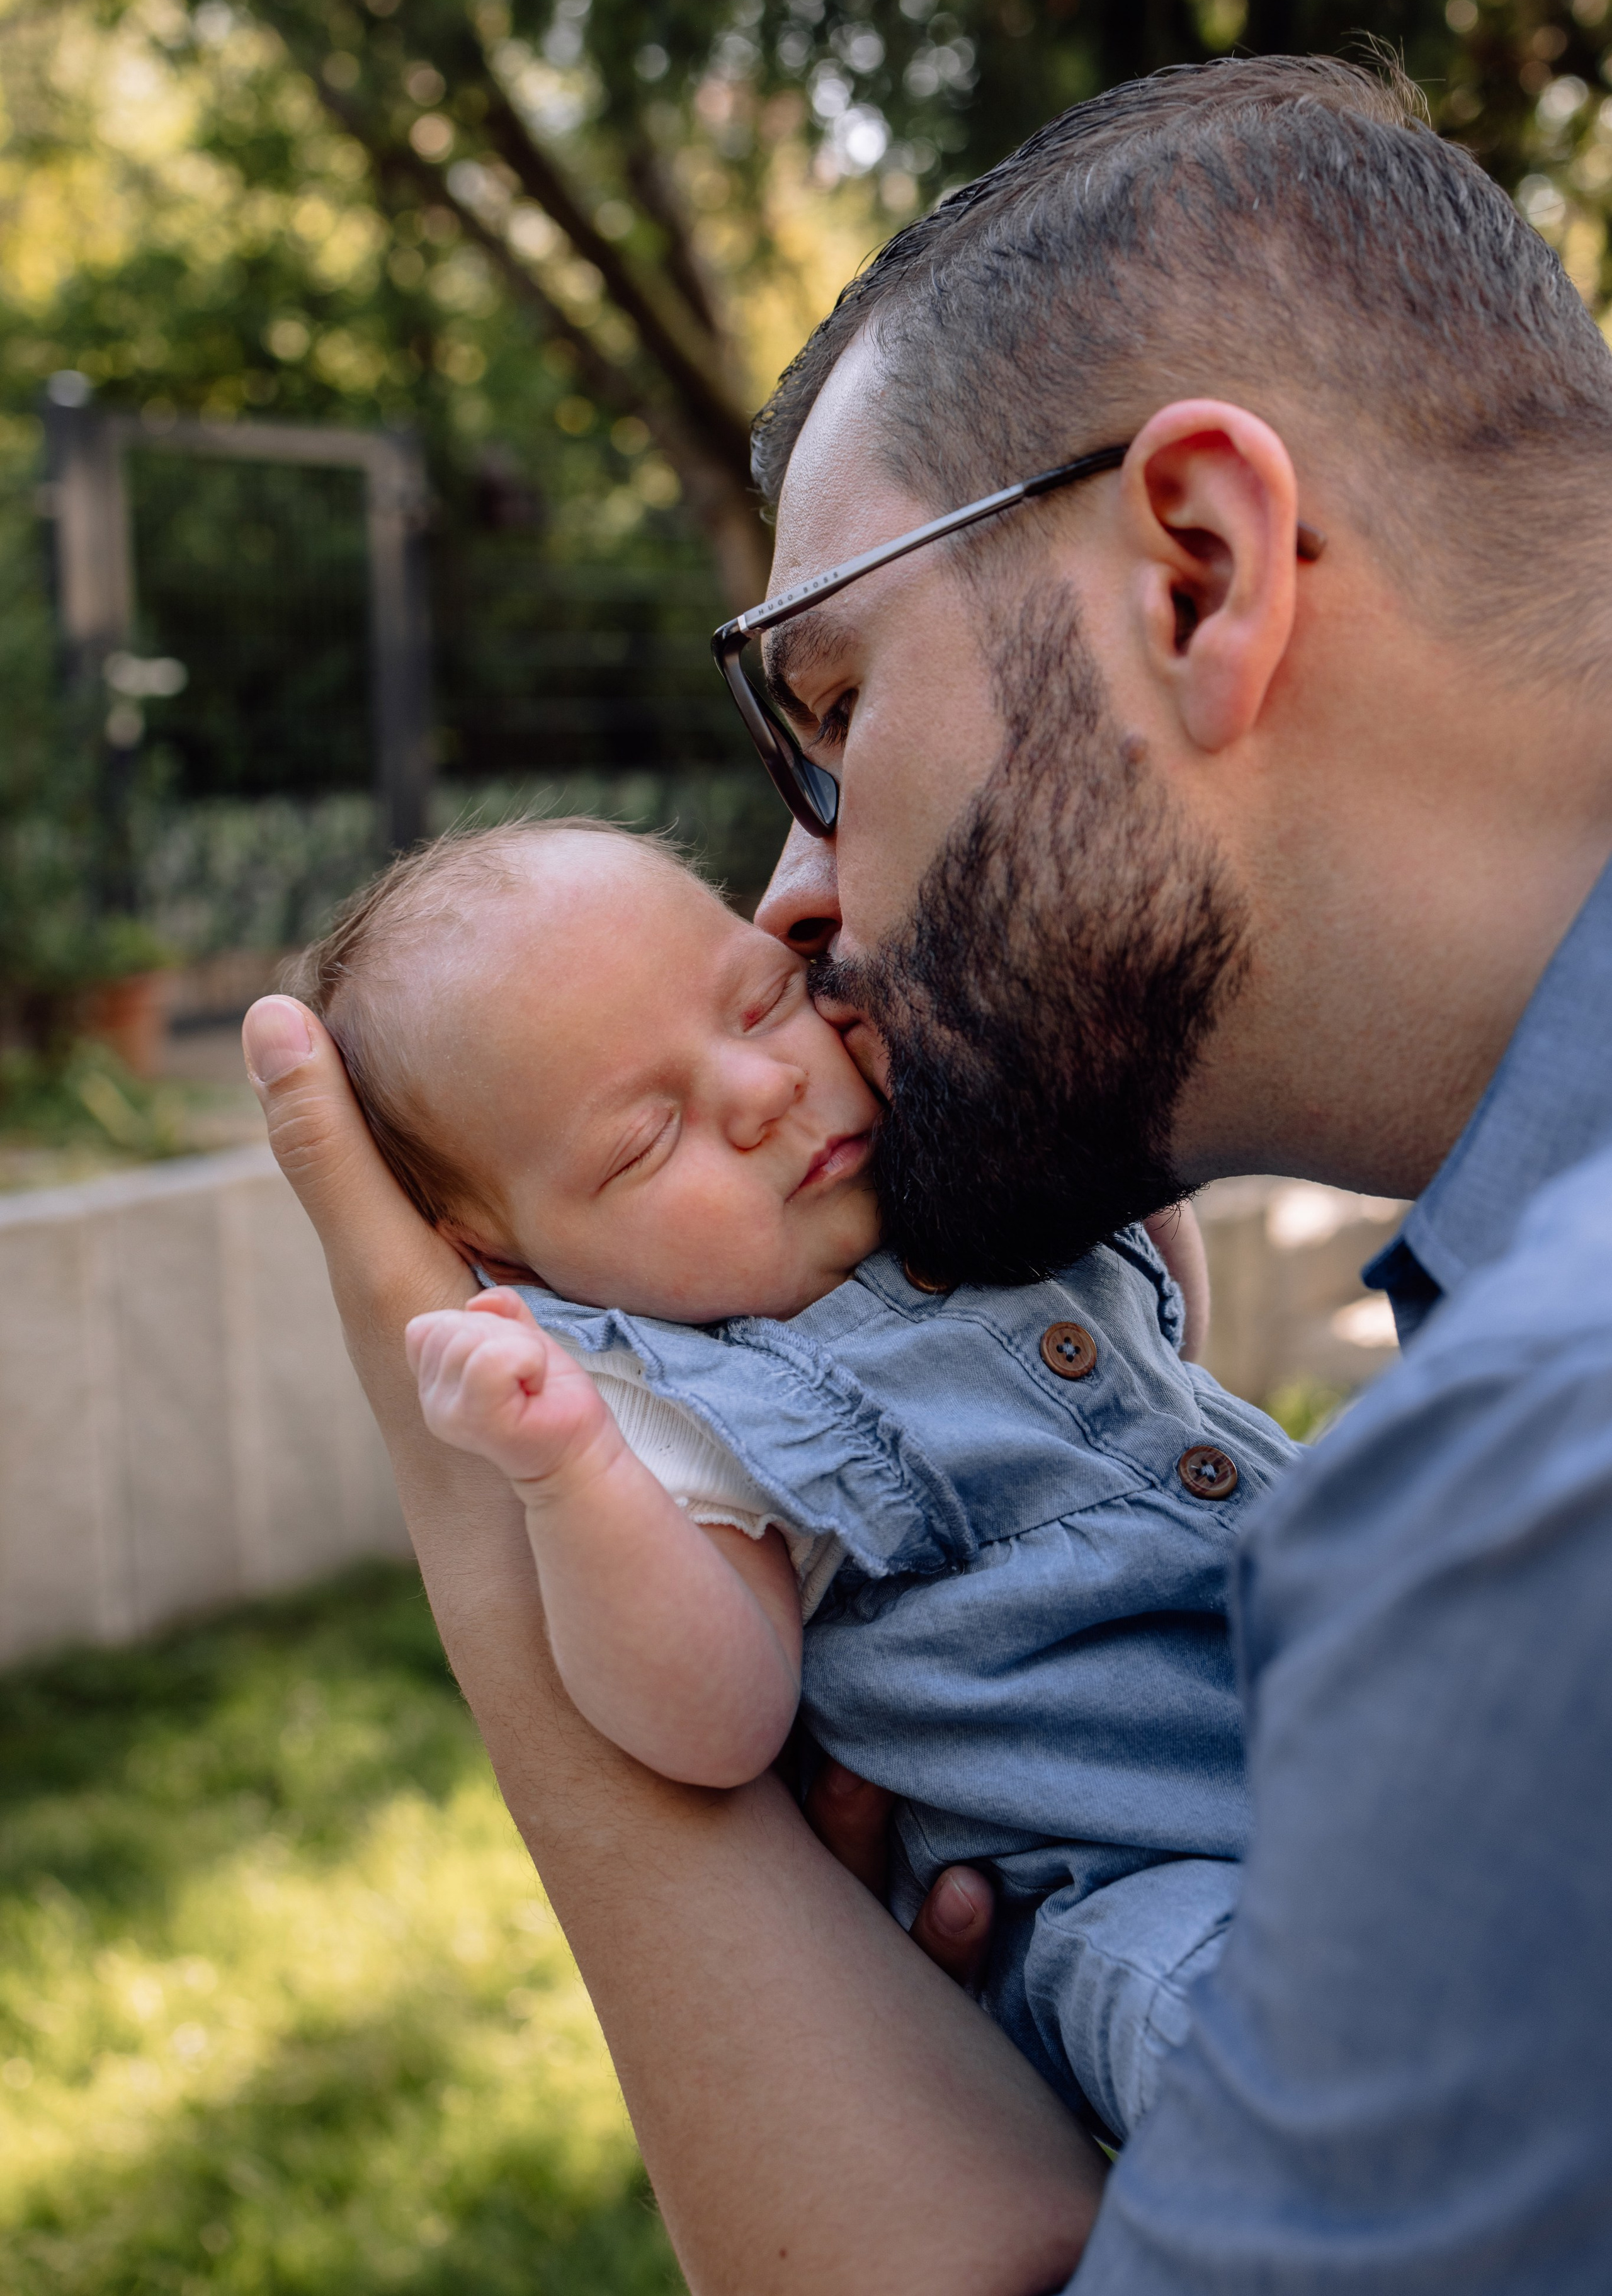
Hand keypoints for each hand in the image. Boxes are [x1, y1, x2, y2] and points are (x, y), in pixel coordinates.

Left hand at [242, 993, 1104, 2293]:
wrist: (688, 1759)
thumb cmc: (657, 1677)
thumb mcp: (615, 1566)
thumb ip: (544, 1449)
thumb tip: (455, 1330)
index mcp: (467, 1401)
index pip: (372, 1238)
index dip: (320, 1126)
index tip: (272, 1014)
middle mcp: (473, 1386)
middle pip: (389, 1214)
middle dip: (352, 1105)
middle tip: (320, 990)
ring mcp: (521, 1402)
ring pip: (456, 1242)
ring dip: (427, 1147)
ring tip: (408, 1050)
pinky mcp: (579, 1414)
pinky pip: (529, 1277)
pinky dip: (522, 1204)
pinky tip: (539, 1177)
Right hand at [405, 1288, 615, 1493]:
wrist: (578, 1449)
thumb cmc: (550, 1397)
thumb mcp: (521, 1340)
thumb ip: (501, 1312)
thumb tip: (480, 1300)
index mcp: (432, 1382)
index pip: (432, 1325)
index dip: (478, 1327)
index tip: (506, 1359)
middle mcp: (431, 1402)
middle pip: (454, 1326)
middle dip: (504, 1334)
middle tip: (526, 1371)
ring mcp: (451, 1415)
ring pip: (475, 1337)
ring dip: (521, 1348)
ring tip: (530, 1380)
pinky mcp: (480, 1420)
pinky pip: (494, 1358)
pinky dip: (529, 1359)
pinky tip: (535, 1385)